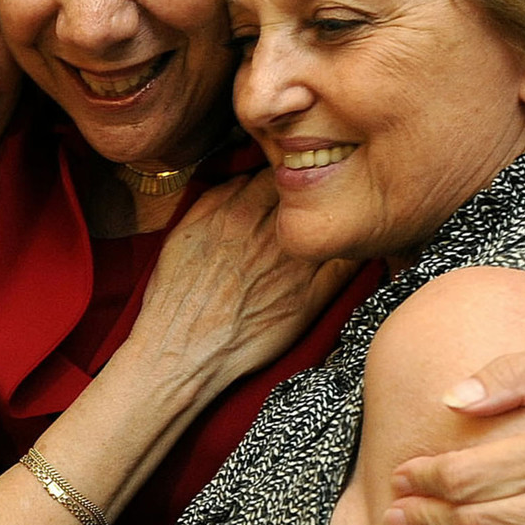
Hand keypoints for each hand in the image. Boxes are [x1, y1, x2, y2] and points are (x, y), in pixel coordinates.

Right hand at [130, 171, 356, 397]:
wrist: (181, 351)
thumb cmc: (176, 295)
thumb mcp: (183, 233)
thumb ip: (215, 198)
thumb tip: (243, 177)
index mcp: (237, 213)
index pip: (278, 173)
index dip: (285, 177)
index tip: (288, 184)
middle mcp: (269, 235)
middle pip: (307, 197)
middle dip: (312, 195)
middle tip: (316, 200)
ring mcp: (292, 267)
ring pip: (329, 225)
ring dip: (333, 221)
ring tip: (334, 223)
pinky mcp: (308, 300)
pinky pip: (343, 267)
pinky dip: (349, 254)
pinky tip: (347, 251)